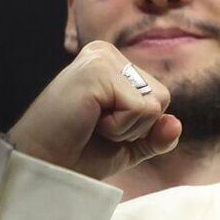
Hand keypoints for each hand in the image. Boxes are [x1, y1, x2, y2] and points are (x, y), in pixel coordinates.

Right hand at [7, 41, 182, 179]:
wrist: (44, 167)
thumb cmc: (78, 153)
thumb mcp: (128, 144)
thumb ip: (157, 134)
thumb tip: (176, 123)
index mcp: (113, 63)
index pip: (160, 97)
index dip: (139, 125)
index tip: (101, 127)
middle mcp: (107, 53)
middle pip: (162, 97)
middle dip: (135, 125)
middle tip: (95, 127)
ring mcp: (101, 58)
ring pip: (154, 103)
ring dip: (127, 127)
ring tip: (91, 123)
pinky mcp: (97, 70)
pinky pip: (141, 108)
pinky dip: (120, 126)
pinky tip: (88, 121)